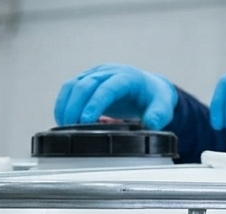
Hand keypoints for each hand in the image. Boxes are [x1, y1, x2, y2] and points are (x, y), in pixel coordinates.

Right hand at [54, 64, 177, 129]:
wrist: (148, 87)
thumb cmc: (154, 98)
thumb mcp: (162, 107)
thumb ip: (158, 116)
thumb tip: (150, 124)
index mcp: (127, 77)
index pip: (107, 88)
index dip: (94, 103)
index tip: (85, 120)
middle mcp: (109, 72)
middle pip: (85, 84)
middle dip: (75, 107)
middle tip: (72, 129)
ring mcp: (95, 74)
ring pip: (72, 85)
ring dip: (65, 106)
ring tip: (65, 128)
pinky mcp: (85, 80)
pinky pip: (69, 89)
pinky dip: (63, 105)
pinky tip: (63, 121)